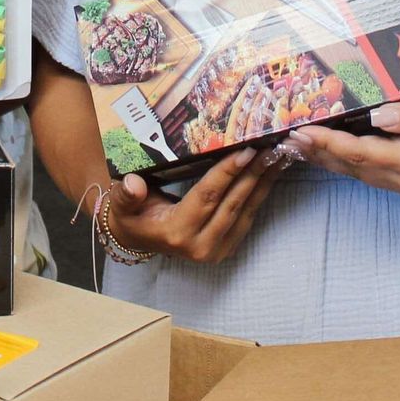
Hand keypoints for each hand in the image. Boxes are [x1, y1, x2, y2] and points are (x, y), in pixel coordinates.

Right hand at [106, 146, 285, 264]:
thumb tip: (132, 183)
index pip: (206, 197)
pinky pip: (247, 218)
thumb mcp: (121, 205)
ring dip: (263, 183)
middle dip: (253, 174)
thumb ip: (125, 194)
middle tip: (271, 148)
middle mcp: (200, 247)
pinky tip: (269, 175)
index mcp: (176, 233)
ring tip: (278, 158)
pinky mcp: (226, 249)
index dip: (226, 173)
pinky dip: (259, 195)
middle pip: (232, 204)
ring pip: (245, 212)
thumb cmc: (131, 216)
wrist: (137, 239)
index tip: (246, 150)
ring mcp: (216, 251)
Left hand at [280, 96, 399, 198]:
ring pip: (358, 173)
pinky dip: (345, 163)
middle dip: (318, 152)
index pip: (360, 152)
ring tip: (299, 145)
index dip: (328, 141)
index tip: (302, 130)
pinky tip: (330, 152)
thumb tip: (378, 115)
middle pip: (352, 167)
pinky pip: (369, 174)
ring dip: (328, 159)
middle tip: (286, 138)